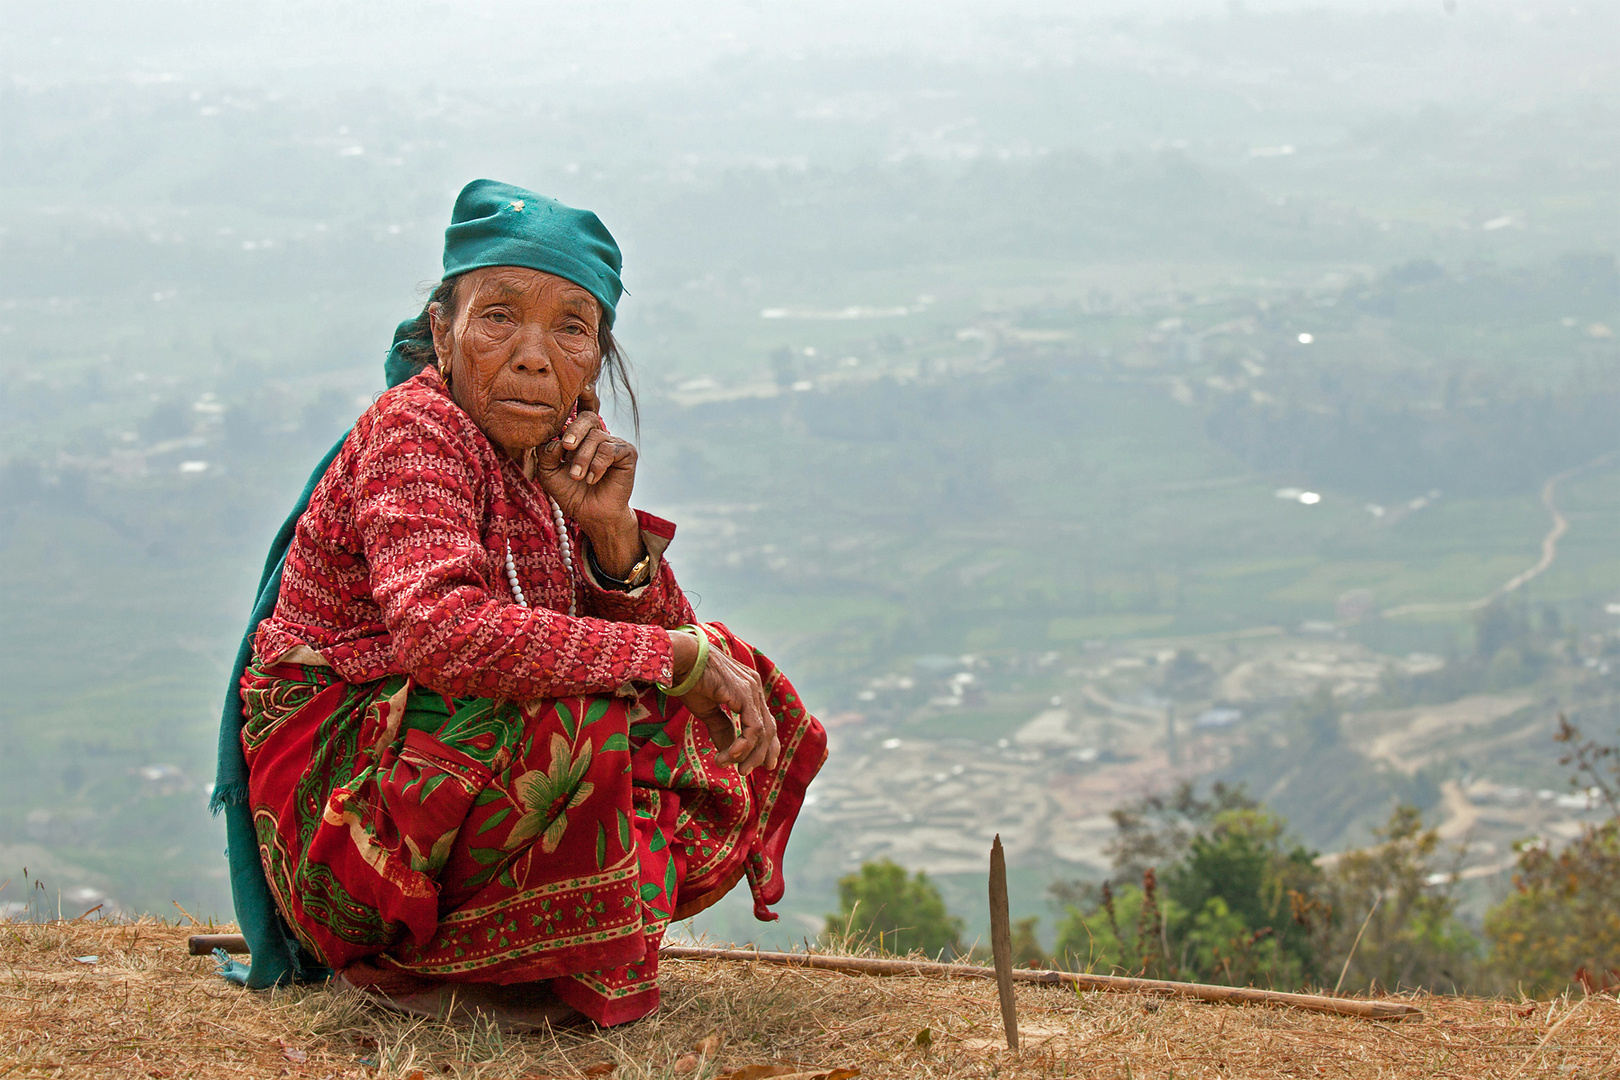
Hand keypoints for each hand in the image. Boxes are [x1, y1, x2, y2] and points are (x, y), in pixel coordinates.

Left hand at [534, 411, 642, 573]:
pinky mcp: (627, 453)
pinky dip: (597, 465)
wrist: (591, 515)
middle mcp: (599, 437)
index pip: (577, 415)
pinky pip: (609, 450)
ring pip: (596, 437)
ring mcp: (614, 444)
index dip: (571, 418)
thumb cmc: (571, 493)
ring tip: (577, 477)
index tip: (567, 429)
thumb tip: (557, 440)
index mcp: (581, 437)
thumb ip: (546, 453)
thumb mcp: (549, 472)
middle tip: (566, 448)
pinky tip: (592, 479)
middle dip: (574, 431)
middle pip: (588, 418)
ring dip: (583, 458)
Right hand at [672, 637, 779, 774]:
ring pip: (762, 732)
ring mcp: (752, 689)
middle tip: (747, 771)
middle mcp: (754, 687)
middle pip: (769, 728)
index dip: (767, 745)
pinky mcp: (745, 693)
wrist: (680, 658)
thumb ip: (721, 729)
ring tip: (736, 769)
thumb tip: (729, 754)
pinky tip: (729, 756)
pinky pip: (752, 728)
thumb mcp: (707, 711)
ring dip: (749, 755)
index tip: (764, 764)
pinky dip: (742, 746)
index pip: (765, 721)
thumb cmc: (689, 680)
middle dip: (762, 753)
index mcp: (748, 688)